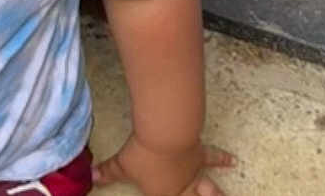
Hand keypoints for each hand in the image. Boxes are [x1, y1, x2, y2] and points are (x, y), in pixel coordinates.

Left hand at [93, 133, 233, 194]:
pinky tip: (233, 161)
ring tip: (220, 195)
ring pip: (209, 188)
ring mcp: (193, 171)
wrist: (165, 135)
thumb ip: (107, 172)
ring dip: (216, 193)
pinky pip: (213, 158)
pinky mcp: (199, 153)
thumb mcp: (121, 165)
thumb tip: (91, 178)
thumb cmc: (142, 154)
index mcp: (163, 195)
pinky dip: (223, 159)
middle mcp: (182, 187)